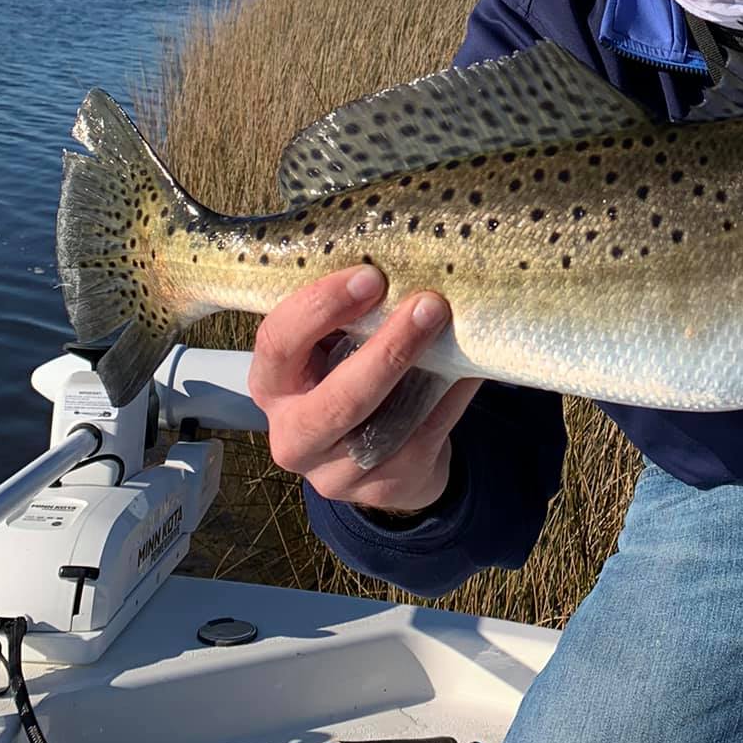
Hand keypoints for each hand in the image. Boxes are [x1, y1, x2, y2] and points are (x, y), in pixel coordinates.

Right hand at [249, 264, 482, 514]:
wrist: (378, 453)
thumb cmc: (349, 374)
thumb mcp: (332, 346)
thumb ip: (348, 315)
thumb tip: (403, 258)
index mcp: (272, 384)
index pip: (279, 344)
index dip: (320, 308)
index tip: (370, 275)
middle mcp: (293, 433)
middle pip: (337, 401)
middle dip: (387, 352)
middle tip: (429, 305)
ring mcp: (336, 471)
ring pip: (386, 426)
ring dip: (427, 375)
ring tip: (455, 329)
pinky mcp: (384, 485)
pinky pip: (424, 437)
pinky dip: (451, 397)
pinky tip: (471, 365)